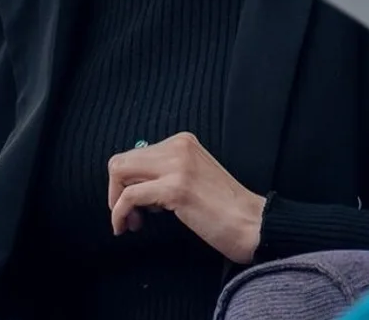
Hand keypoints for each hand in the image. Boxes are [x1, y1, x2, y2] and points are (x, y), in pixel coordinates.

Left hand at [106, 132, 265, 263]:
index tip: (138, 207)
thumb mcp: (192, 177)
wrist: (252, 223)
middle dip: (116, 191)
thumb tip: (131, 183)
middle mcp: (179, 146)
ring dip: (116, 203)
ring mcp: (177, 166)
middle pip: (121, 161)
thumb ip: (166, 172)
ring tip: (133, 224)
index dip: (128, 182)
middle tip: (132, 217)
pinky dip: (119, 213)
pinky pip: (129, 196)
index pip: (134, 154)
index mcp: (183, 141)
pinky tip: (126, 227)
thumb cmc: (223, 208)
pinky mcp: (175, 188)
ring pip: (120, 172)